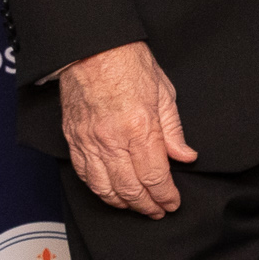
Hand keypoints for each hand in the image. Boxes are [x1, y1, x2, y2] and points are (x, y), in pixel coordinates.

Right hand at [59, 42, 195, 216]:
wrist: (91, 47)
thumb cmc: (128, 63)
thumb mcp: (164, 92)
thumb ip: (173, 130)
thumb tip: (185, 156)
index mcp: (140, 127)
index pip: (155, 177)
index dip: (166, 196)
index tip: (172, 202)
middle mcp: (112, 139)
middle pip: (130, 189)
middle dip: (146, 206)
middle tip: (157, 211)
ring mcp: (89, 141)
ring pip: (104, 188)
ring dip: (122, 203)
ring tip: (136, 206)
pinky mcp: (73, 138)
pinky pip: (84, 174)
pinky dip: (98, 189)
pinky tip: (110, 192)